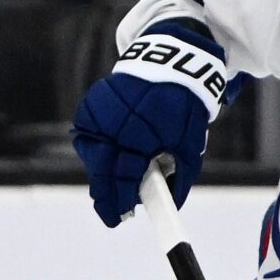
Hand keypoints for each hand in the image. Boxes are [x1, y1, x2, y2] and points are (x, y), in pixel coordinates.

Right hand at [74, 61, 221, 231]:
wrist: (171, 63)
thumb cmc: (183, 108)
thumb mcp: (189, 144)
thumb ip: (179, 177)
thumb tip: (170, 204)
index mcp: (141, 134)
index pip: (125, 177)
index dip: (123, 199)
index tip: (123, 216)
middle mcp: (114, 123)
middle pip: (101, 170)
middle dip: (106, 196)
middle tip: (113, 215)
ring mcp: (99, 113)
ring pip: (93, 155)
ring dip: (102, 173)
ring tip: (114, 186)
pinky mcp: (91, 104)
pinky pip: (89, 137)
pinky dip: (98, 150)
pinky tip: (111, 158)